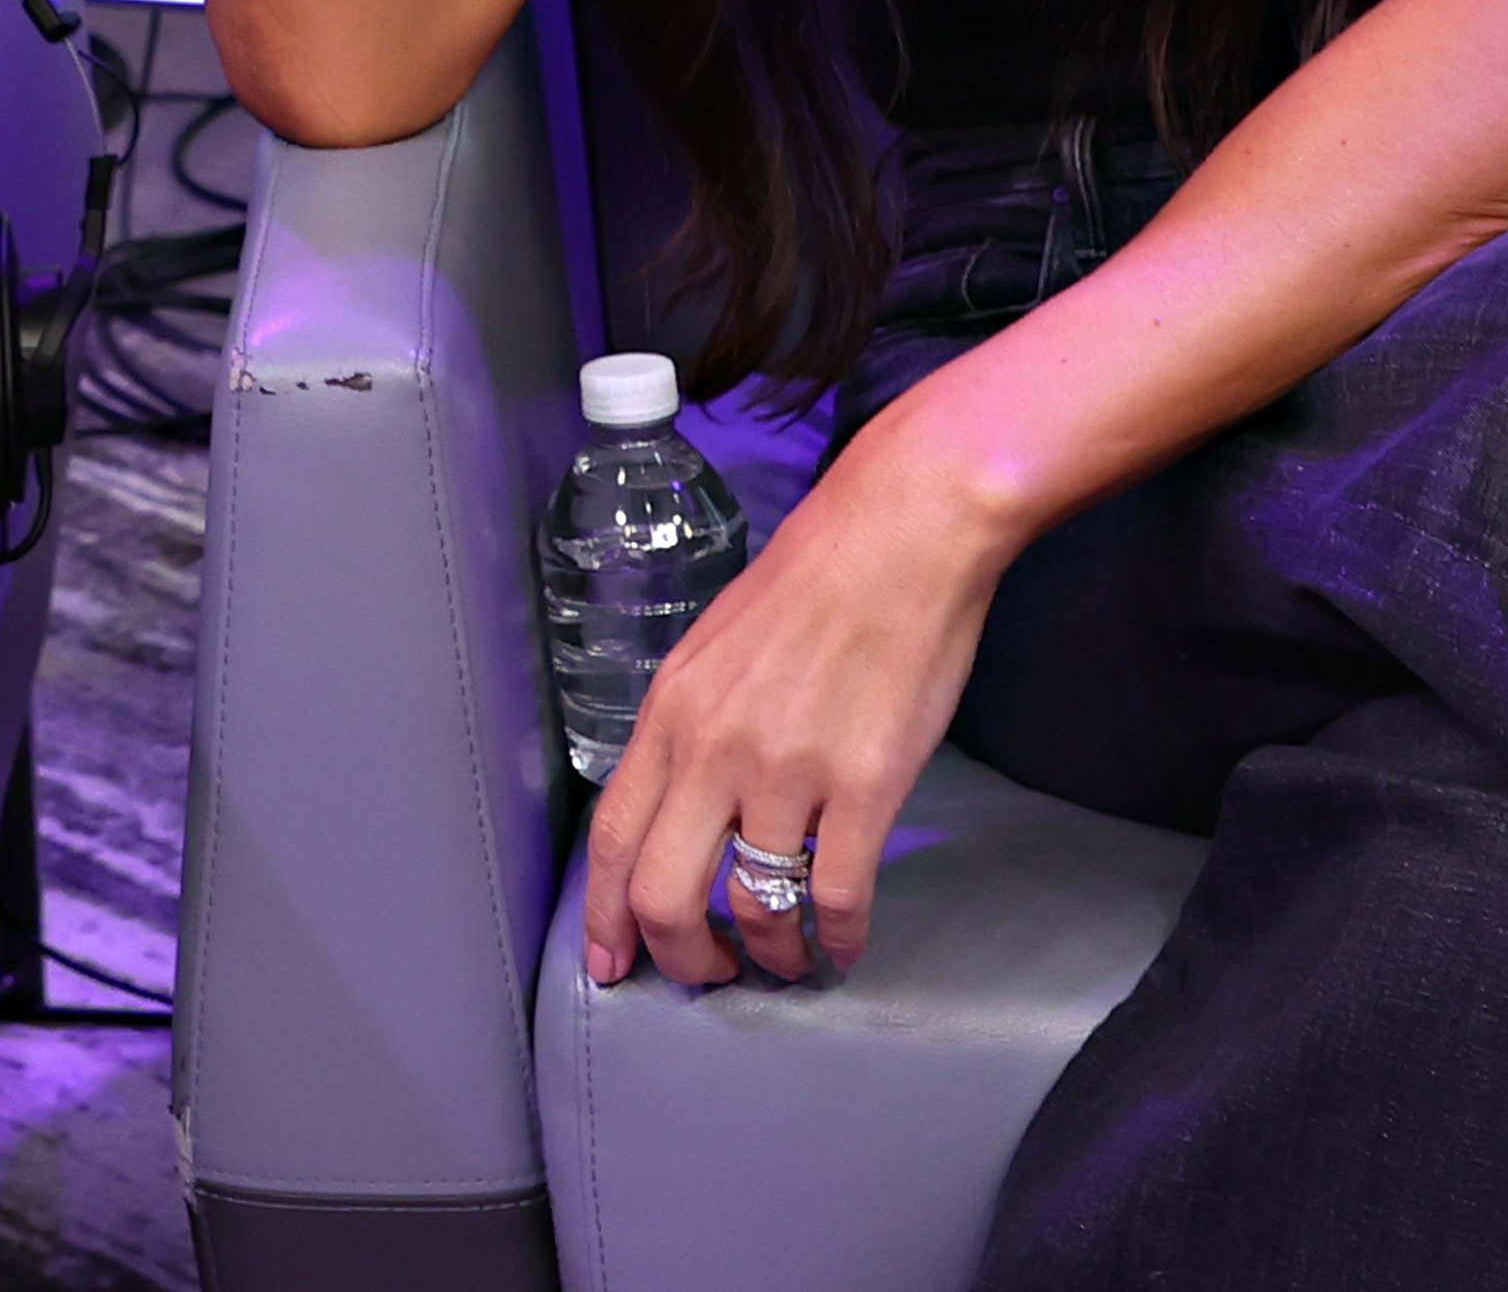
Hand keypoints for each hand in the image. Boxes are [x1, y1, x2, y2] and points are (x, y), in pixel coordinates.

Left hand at [575, 420, 1010, 992]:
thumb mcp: (714, 649)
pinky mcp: (864, 787)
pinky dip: (834, 939)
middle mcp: (714, 747)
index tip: (612, 964)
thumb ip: (690, 727)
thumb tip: (680, 806)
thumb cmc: (813, 582)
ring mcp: (788, 770)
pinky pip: (834, 896)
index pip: (612, 835)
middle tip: (708, 975)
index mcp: (671, 711)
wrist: (901, 533)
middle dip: (680, 956)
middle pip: (663, 892)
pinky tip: (841, 945)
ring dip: (766, 953)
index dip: (606, 914)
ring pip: (753, 906)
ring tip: (782, 960)